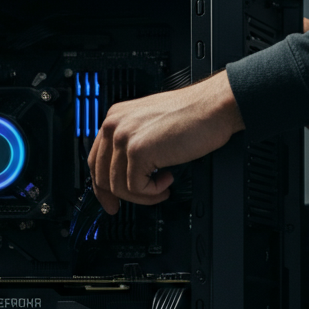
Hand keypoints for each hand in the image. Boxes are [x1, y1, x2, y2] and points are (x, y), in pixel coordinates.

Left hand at [88, 69, 244, 213]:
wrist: (212, 108)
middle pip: (101, 176)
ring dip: (143, 194)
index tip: (111, 200)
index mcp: (115, 118)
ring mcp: (124, 137)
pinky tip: (168, 179)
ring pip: (118, 186)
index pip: (96, 159)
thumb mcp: (151, 125)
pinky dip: (153, 191)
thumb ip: (134, 143)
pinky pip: (136, 187)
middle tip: (140, 201)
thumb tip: (127, 172)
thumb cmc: (192, 116)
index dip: (102, 186)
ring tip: (162, 186)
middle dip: (120, 196)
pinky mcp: (139, 151)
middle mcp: (114, 125)